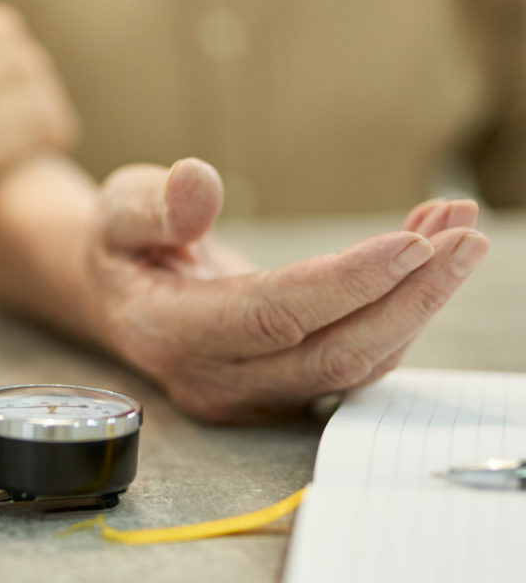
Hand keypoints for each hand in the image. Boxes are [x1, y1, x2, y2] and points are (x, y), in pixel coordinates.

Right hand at [83, 159, 488, 422]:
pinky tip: (425, 258)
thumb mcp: (118, 209)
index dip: (345, 283)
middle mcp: (213, 378)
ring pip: (356, 363)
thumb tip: (199, 187)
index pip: (271, 316)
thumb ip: (153, 205)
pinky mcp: (281, 391)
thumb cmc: (121, 248)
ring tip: (457, 232)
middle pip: (332, 354)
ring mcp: (251, 394)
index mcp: (167, 331)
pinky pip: (354, 360)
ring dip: (417, 302)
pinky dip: (399, 312)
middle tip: (464, 233)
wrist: (120, 299)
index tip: (413, 242)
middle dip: (409, 296)